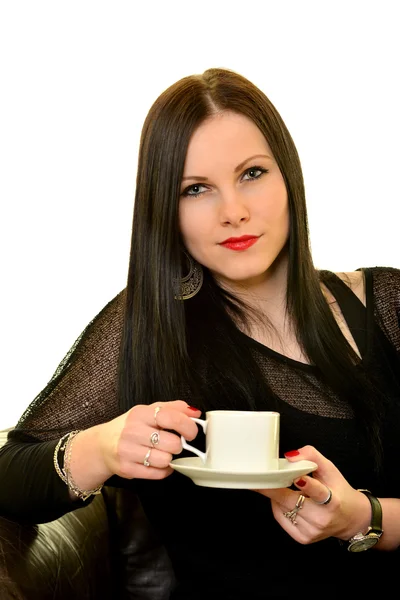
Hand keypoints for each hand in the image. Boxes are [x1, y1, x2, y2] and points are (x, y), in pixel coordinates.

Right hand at [98, 400, 200, 480]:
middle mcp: (132, 431)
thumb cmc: (130, 427)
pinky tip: (158, 464)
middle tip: (172, 444)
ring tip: (161, 453)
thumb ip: (173, 408)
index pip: (170, 417)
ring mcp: (128, 451)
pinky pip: (157, 474)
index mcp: (140, 413)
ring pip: (165, 460)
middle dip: (177, 445)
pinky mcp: (126, 468)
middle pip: (172, 443)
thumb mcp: (149, 411)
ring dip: (169, 458)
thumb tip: (195, 412)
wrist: (102, 444)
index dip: (187, 426)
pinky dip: (163, 470)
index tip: (191, 433)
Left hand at [255, 445, 371, 543]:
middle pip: (290, 500)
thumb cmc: (338, 491)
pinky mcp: (302, 538)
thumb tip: (290, 456)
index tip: (298, 478)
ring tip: (287, 489)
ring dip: (278, 495)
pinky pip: (280, 517)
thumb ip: (311, 456)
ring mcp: (311, 531)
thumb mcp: (330, 469)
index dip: (307, 486)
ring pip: (281, 508)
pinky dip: (279, 506)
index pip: (318, 493)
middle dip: (275, 487)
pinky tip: (288, 501)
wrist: (350, 518)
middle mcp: (322, 519)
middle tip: (264, 476)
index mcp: (332, 501)